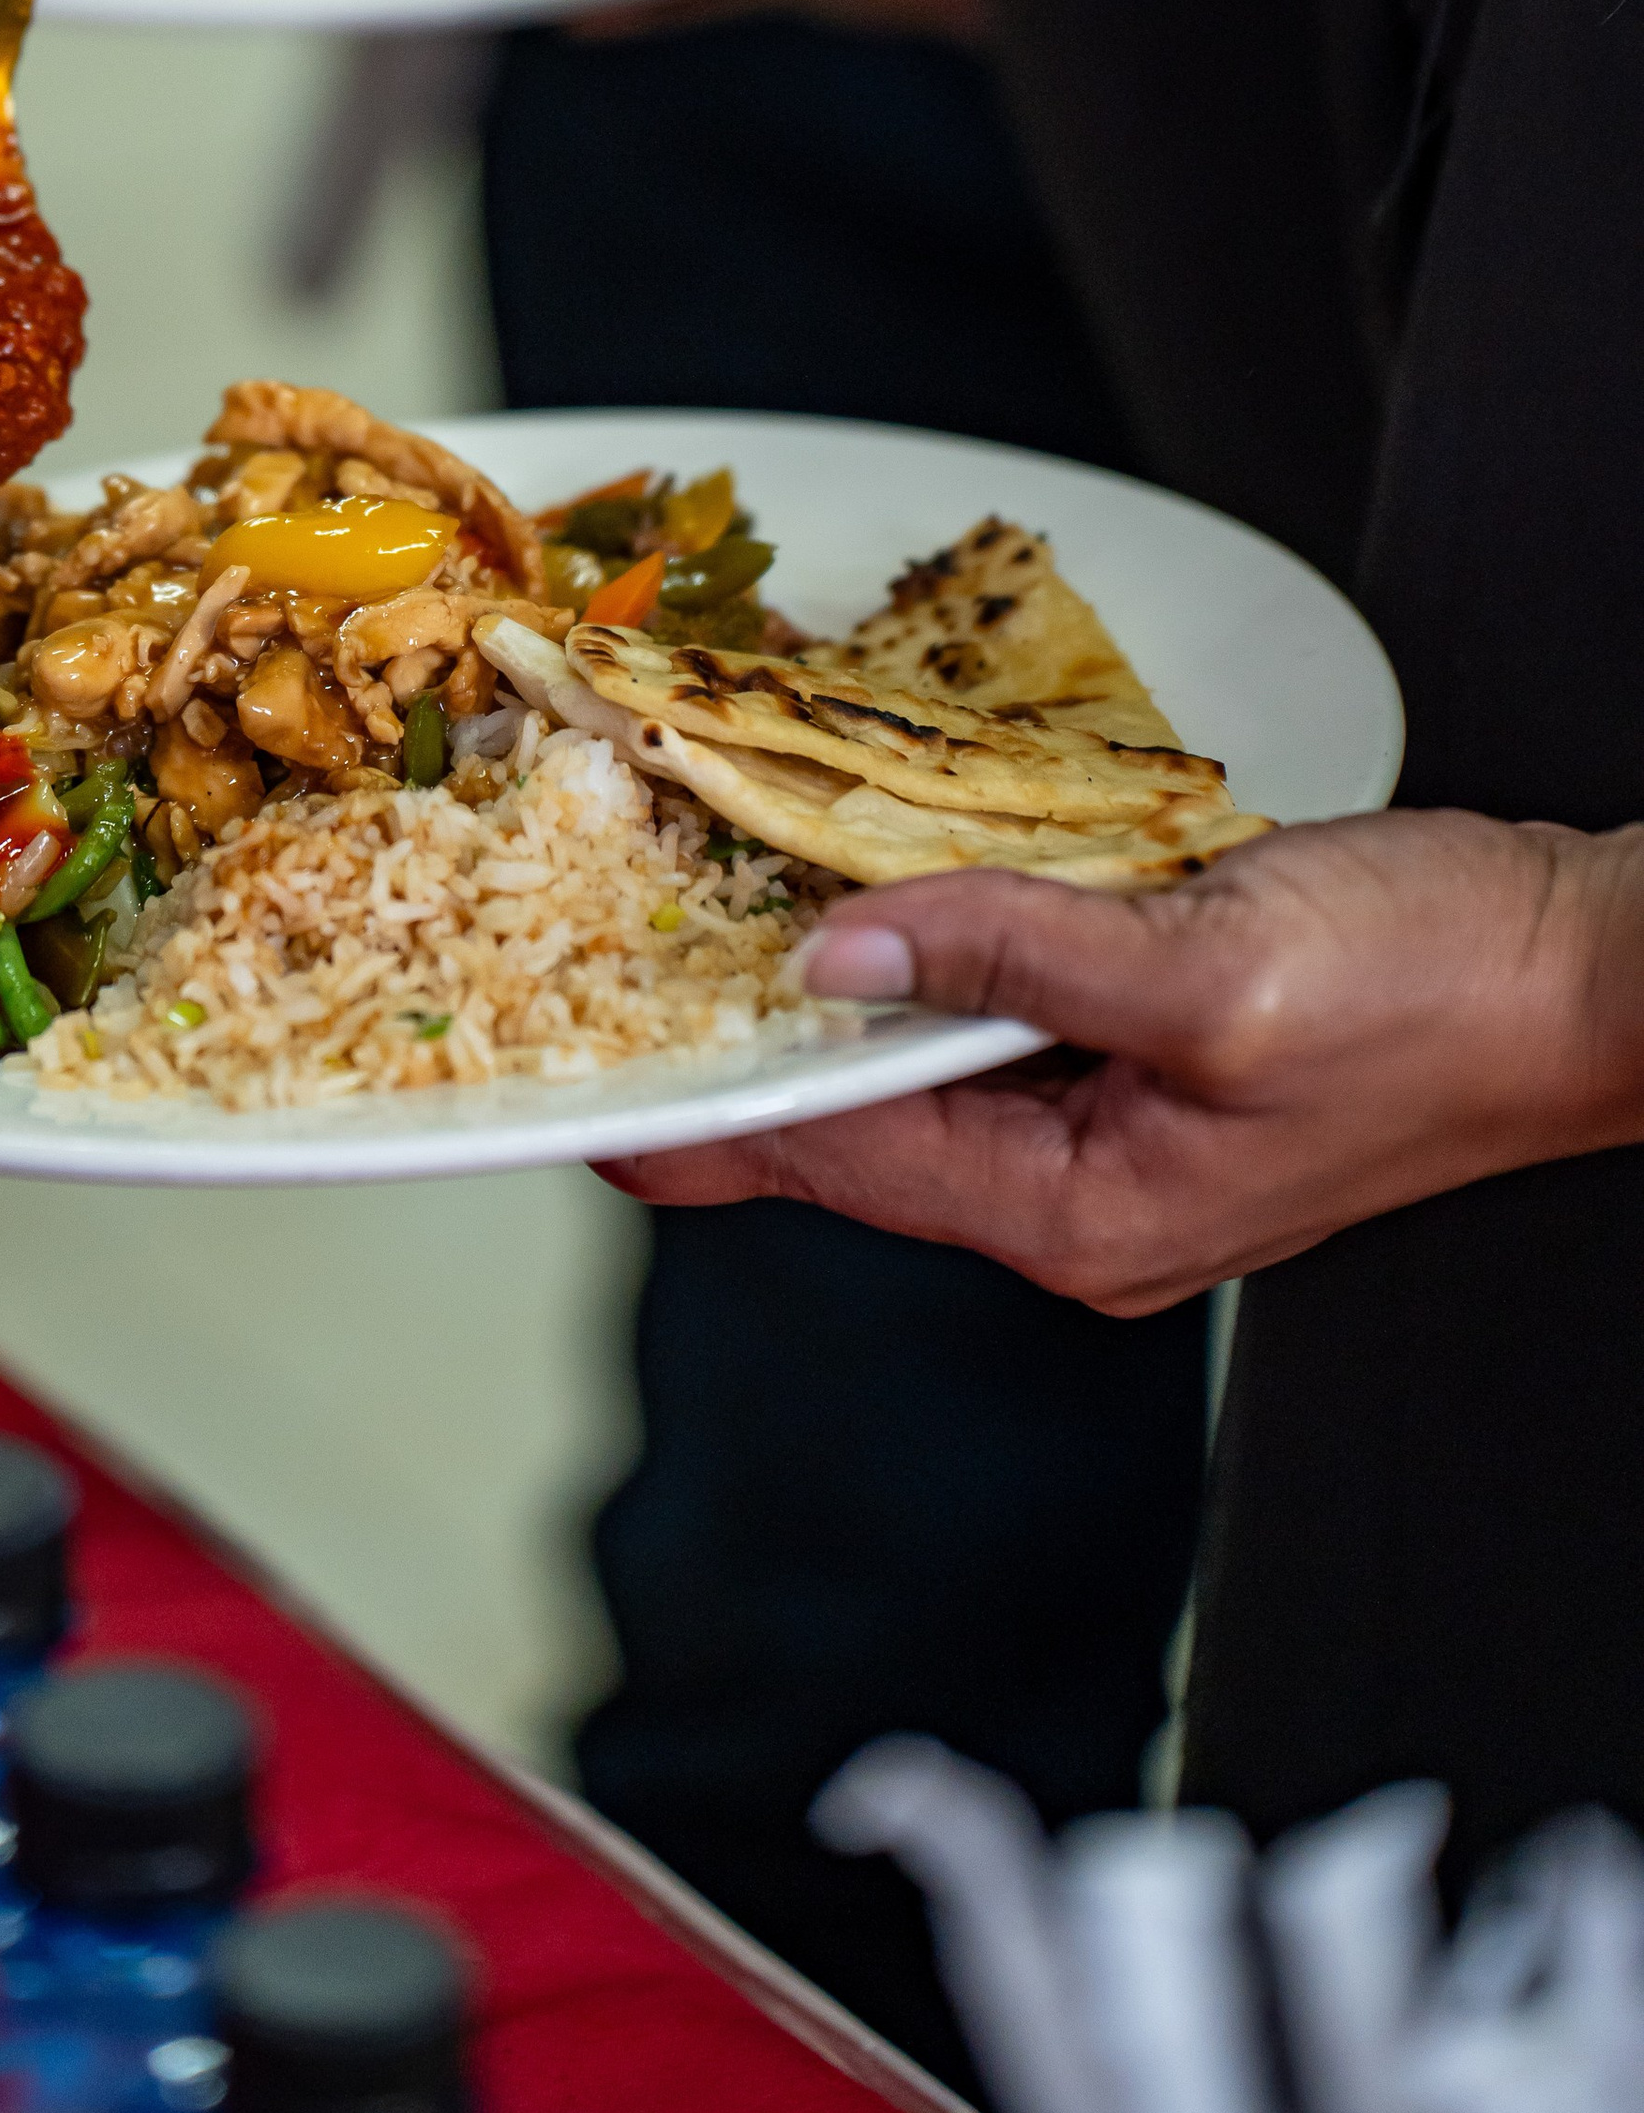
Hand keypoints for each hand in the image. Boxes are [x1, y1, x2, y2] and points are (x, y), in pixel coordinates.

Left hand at [604, 813, 1643, 1313]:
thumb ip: (1009, 958)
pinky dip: (932, 959)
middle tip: (610, 975)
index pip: (833, 1165)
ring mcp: (1121, 1136)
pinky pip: (1002, 1021)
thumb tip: (837, 956)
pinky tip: (873, 900)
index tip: (570, 1098)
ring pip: (925, 1067)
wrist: (1588, 973)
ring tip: (701, 920)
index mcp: (1080, 1212)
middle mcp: (1082, 1199)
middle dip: (741, 1050)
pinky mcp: (1157, 1062)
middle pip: (860, 1125)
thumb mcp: (1206, 968)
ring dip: (829, 994)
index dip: (696, 1121)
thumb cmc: (1440, 994)